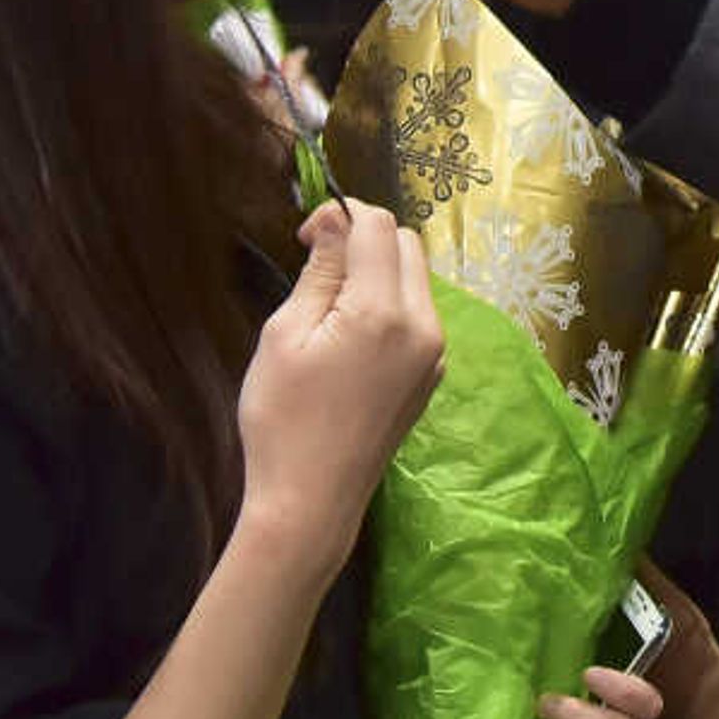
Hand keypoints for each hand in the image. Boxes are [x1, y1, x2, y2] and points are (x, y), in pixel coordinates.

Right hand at [234, 201, 444, 575]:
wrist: (310, 502)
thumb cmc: (283, 419)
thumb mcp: (287, 334)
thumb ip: (321, 270)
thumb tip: (335, 218)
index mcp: (385, 311)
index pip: (379, 226)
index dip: (340, 216)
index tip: (304, 238)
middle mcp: (425, 326)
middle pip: (407, 246)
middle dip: (365, 239)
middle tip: (316, 265)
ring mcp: (435, 354)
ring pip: (416, 279)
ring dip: (378, 271)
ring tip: (329, 304)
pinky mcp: (431, 376)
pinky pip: (418, 316)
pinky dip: (389, 304)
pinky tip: (350, 334)